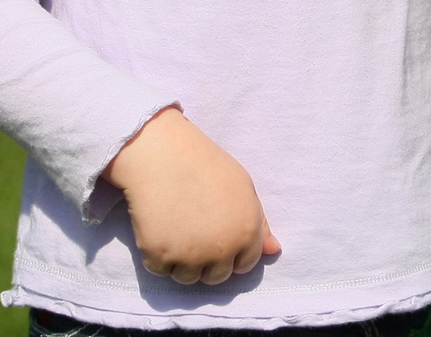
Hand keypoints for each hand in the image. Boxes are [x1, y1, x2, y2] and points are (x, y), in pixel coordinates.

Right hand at [105, 108, 279, 284]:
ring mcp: (190, 255)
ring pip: (187, 277)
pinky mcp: (160, 256)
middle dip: (206, 260)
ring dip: (180, 260)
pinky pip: (160, 270)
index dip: (231, 252)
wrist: (160, 153)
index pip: (245, 265)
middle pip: (216, 277)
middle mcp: (222, 248)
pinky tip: (158, 225)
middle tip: (192, 229)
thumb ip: (259, 223)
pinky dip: (156, 255)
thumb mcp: (242, 187)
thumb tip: (274, 250)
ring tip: (175, 226)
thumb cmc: (203, 164)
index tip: (216, 235)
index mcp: (246, 231)